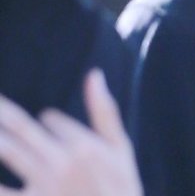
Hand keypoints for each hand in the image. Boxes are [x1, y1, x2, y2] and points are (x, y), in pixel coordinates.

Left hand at [0, 69, 142, 195]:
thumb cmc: (121, 187)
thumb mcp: (120, 147)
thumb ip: (104, 111)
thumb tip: (94, 73)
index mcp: (83, 144)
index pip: (51, 119)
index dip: (47, 119)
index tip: (47, 123)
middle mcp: (61, 163)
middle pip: (22, 128)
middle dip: (3, 111)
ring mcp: (45, 186)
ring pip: (11, 152)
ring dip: (0, 137)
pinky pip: (7, 192)